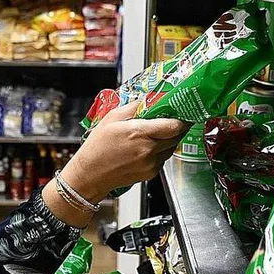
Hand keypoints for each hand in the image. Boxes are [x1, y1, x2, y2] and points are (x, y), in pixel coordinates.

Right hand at [41, 103, 187, 226]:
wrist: (91, 174)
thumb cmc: (98, 147)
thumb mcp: (112, 118)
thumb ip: (133, 106)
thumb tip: (147, 99)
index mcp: (139, 133)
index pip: (174, 126)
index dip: (182, 118)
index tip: (182, 112)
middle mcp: (148, 149)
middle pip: (176, 136)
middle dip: (177, 127)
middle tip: (173, 119)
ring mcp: (151, 163)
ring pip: (172, 148)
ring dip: (170, 139)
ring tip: (159, 132)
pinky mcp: (151, 173)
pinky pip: (163, 159)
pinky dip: (161, 151)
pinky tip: (149, 146)